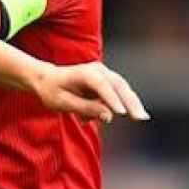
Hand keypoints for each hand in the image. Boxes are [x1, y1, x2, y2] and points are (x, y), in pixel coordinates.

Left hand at [30, 62, 148, 123]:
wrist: (47, 79)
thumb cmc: (51, 91)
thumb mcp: (63, 102)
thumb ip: (85, 108)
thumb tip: (108, 116)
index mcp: (84, 72)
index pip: (101, 85)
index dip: (112, 99)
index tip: (121, 113)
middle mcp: (97, 69)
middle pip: (118, 85)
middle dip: (130, 102)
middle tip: (140, 118)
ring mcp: (104, 73)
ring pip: (122, 88)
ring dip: (132, 103)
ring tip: (141, 118)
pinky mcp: (107, 81)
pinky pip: (117, 93)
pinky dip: (123, 104)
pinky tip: (125, 114)